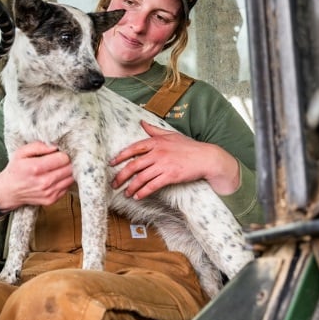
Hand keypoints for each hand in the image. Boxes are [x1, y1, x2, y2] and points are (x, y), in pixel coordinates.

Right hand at [0, 142, 73, 210]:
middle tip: (60, 159)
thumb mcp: (21, 152)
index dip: (62, 153)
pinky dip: (64, 181)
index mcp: (36, 168)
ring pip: (71, 178)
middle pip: (69, 168)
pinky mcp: (51, 200)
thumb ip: (38, 146)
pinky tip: (56, 177)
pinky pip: (67, 187)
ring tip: (58, 168)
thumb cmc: (16, 170)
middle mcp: (44, 182)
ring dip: (67, 171)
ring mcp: (48, 193)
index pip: (63, 158)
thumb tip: (54, 146)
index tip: (58, 153)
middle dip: (67, 162)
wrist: (9, 191)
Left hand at [109, 121, 241, 197]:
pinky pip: (152, 186)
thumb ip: (154, 130)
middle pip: (134, 165)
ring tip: (126, 193)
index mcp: (156, 142)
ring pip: (141, 177)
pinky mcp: (170, 176)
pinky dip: (143, 192)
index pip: (134, 148)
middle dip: (121, 175)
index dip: (121, 156)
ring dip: (131, 187)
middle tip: (114, 183)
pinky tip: (138, 196)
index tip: (112, 163)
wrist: (206, 157)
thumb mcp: (171, 134)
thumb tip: (142, 123)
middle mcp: (158, 153)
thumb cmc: (189, 146)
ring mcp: (164, 165)